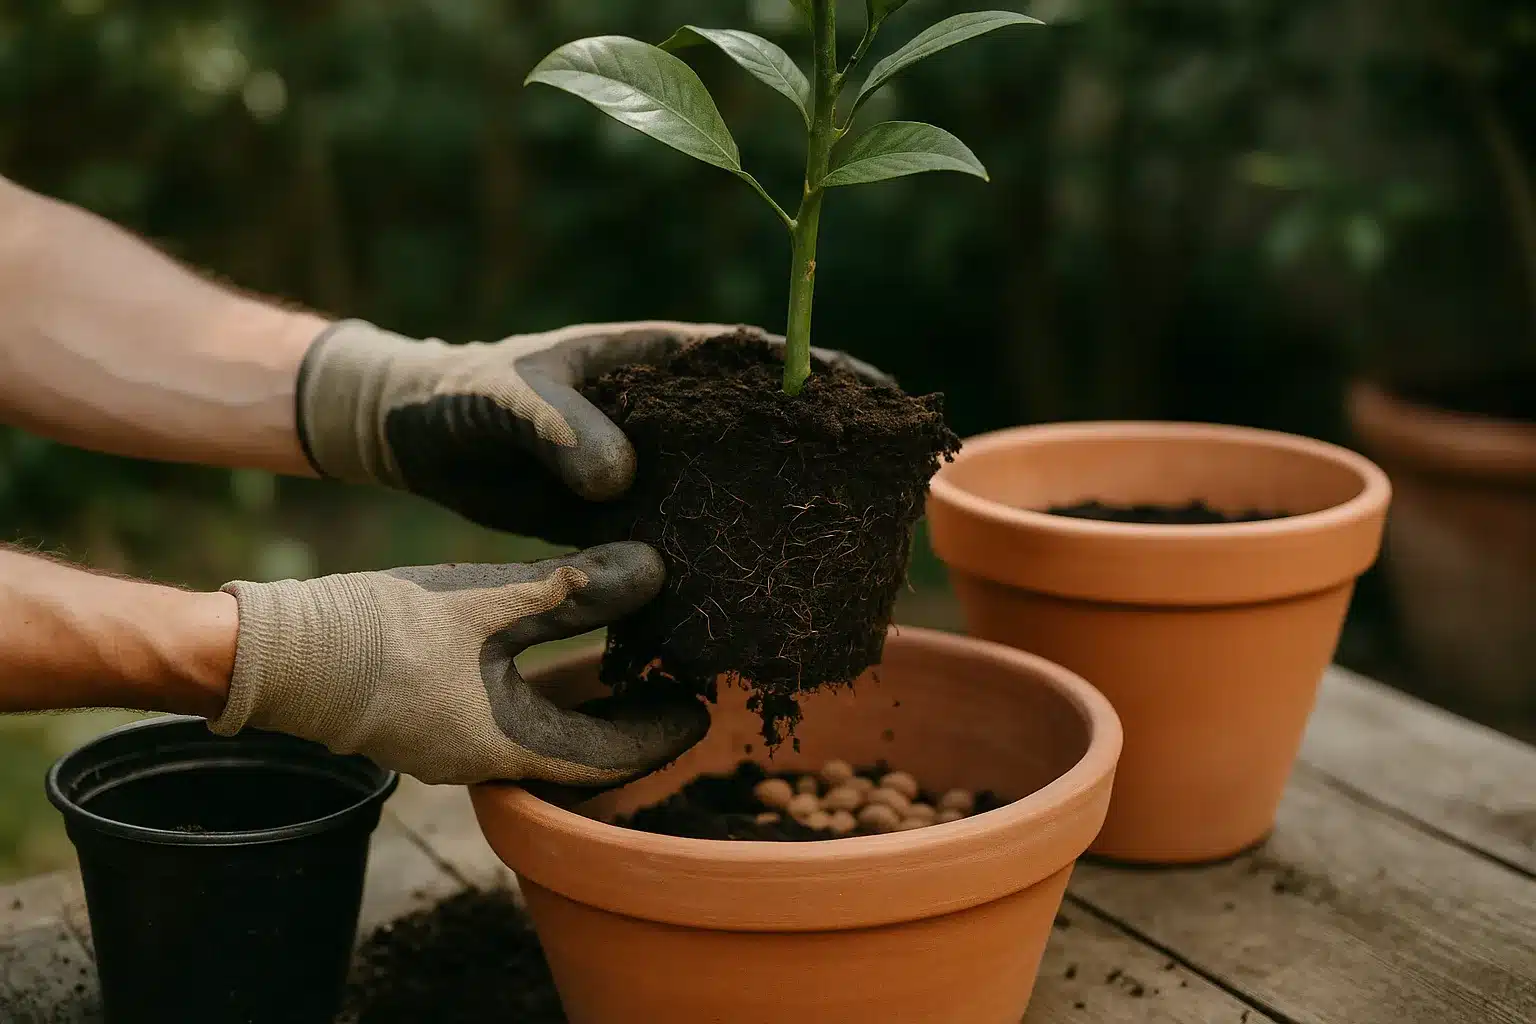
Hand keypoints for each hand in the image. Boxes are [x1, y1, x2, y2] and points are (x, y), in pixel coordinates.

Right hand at [211, 542, 706, 785]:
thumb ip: (569, 590)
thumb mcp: (483, 601)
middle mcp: (484, 759)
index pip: (608, 761)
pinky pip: (509, 711)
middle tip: (678, 678)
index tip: (702, 708)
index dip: (660, 736)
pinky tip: (558, 643)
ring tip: (633, 655)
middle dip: (631, 717)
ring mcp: (454, 742)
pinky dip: (546, 685)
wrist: (271, 648)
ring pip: (545, 730)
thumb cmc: (374, 629)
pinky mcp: (430, 716)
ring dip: (589, 697)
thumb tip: (654, 571)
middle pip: (582, 750)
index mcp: (505, 748)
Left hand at [295, 319, 889, 543]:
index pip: (755, 358)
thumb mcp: (506, 397)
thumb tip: (622, 479)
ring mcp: (652, 466)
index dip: (822, 373)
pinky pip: (686, 538)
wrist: (414, 439)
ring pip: (733, 488)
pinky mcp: (626, 516)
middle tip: (884, 491)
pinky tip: (751, 601)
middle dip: (823, 453)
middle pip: (764, 429)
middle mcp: (666, 413)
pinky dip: (718, 562)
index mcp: (653, 359)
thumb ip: (561, 426)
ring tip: (839, 553)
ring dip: (779, 515)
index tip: (881, 398)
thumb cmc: (460, 394)